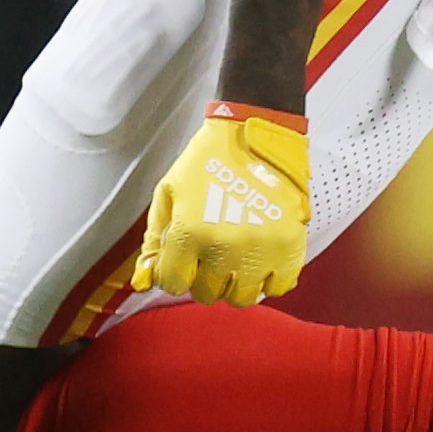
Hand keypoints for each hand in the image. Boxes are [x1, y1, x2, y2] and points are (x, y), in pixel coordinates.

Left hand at [130, 102, 311, 306]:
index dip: (173, 271)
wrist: (255, 134)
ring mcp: (260, 250)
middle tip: (208, 252)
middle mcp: (225, 247)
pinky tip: (260, 258)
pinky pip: (278, 287)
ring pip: (240, 297)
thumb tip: (142, 283)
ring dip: (233, 282)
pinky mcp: (290, 247)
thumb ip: (153, 241)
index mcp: (189, 232)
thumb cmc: (207, 161)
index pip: (173, 283)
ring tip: (233, 257)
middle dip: (201, 276)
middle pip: (206, 293)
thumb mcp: (168, 193)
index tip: (181, 258)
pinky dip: (268, 279)